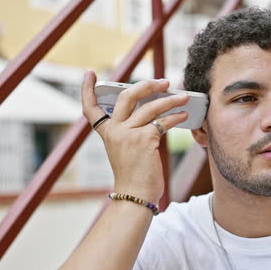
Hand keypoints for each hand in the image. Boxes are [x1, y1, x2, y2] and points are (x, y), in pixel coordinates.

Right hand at [81, 70, 189, 203]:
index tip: (89, 74)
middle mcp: (114, 130)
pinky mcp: (144, 139)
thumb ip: (132, 129)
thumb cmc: (135, 174)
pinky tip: (184, 117)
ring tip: (183, 97)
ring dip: (170, 100)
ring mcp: (127, 134)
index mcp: (106, 133)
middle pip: (126, 96)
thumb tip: (154, 108)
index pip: (90, 108)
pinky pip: (162, 122)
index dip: (87, 89)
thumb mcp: (126, 148)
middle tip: (164, 82)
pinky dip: (175, 117)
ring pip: (150, 107)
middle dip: (147, 85)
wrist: (135, 195)